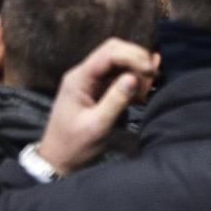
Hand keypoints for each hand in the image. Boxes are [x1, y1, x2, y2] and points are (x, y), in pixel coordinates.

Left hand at [36, 39, 157, 175]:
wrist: (58, 160)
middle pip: (114, 50)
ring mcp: (90, 81)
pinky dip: (132, 80)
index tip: (151, 71)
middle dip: (136, 59)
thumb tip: (134, 78)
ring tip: (146, 90)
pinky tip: (140, 95)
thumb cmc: (74, 146)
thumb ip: (115, 101)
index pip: (109, 53)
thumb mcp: (97, 126)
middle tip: (152, 77)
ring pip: (118, 61)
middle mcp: (84, 74)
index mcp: (79, 78)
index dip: (133, 56)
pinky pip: (118, 76)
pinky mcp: (97, 90)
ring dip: (136, 70)